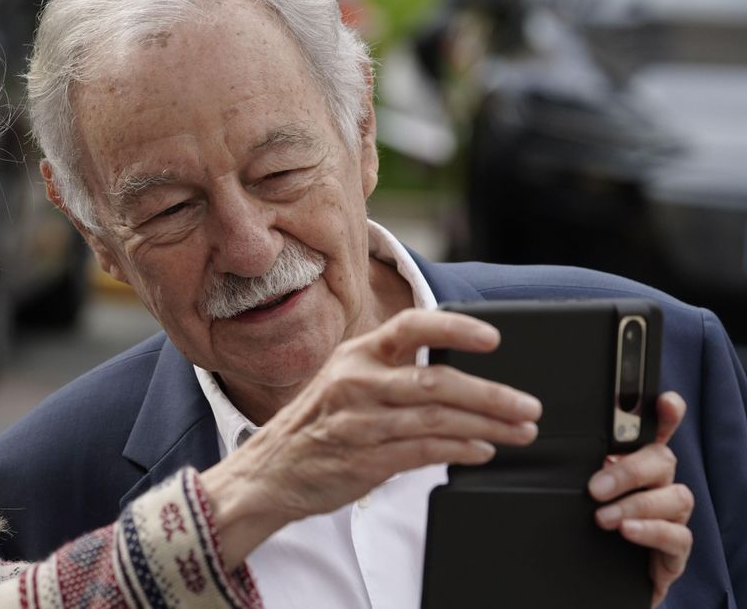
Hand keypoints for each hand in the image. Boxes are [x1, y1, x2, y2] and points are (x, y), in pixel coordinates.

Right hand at [202, 308, 541, 567]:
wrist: (270, 471)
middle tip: (528, 406)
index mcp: (357, 355)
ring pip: (437, 419)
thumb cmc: (317, 426)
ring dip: (488, 426)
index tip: (493, 339)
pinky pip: (424, 451)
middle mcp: (357, 383)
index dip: (455, 328)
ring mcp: (360, 422)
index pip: (411, 327)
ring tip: (520, 431)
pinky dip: (460, 450)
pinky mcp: (365, 459)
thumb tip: (460, 375)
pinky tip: (483, 450)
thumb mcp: (346, 382)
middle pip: (437, 382)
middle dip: (492, 395)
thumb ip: (393, 373)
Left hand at [589, 392, 691, 606]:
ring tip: (603, 517)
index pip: (654, 432)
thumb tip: (546, 446)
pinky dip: (651, 531)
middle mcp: (657, 487)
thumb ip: (573, 469)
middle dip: (630, 471)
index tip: (663, 401)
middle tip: (595, 486)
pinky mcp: (673, 552)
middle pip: (662, 460)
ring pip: (676, 497)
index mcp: (632, 466)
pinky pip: (678, 535)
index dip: (664, 414)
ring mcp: (669, 518)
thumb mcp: (571, 494)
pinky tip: (627, 531)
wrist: (587, 580)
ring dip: (636, 504)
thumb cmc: (582, 530)